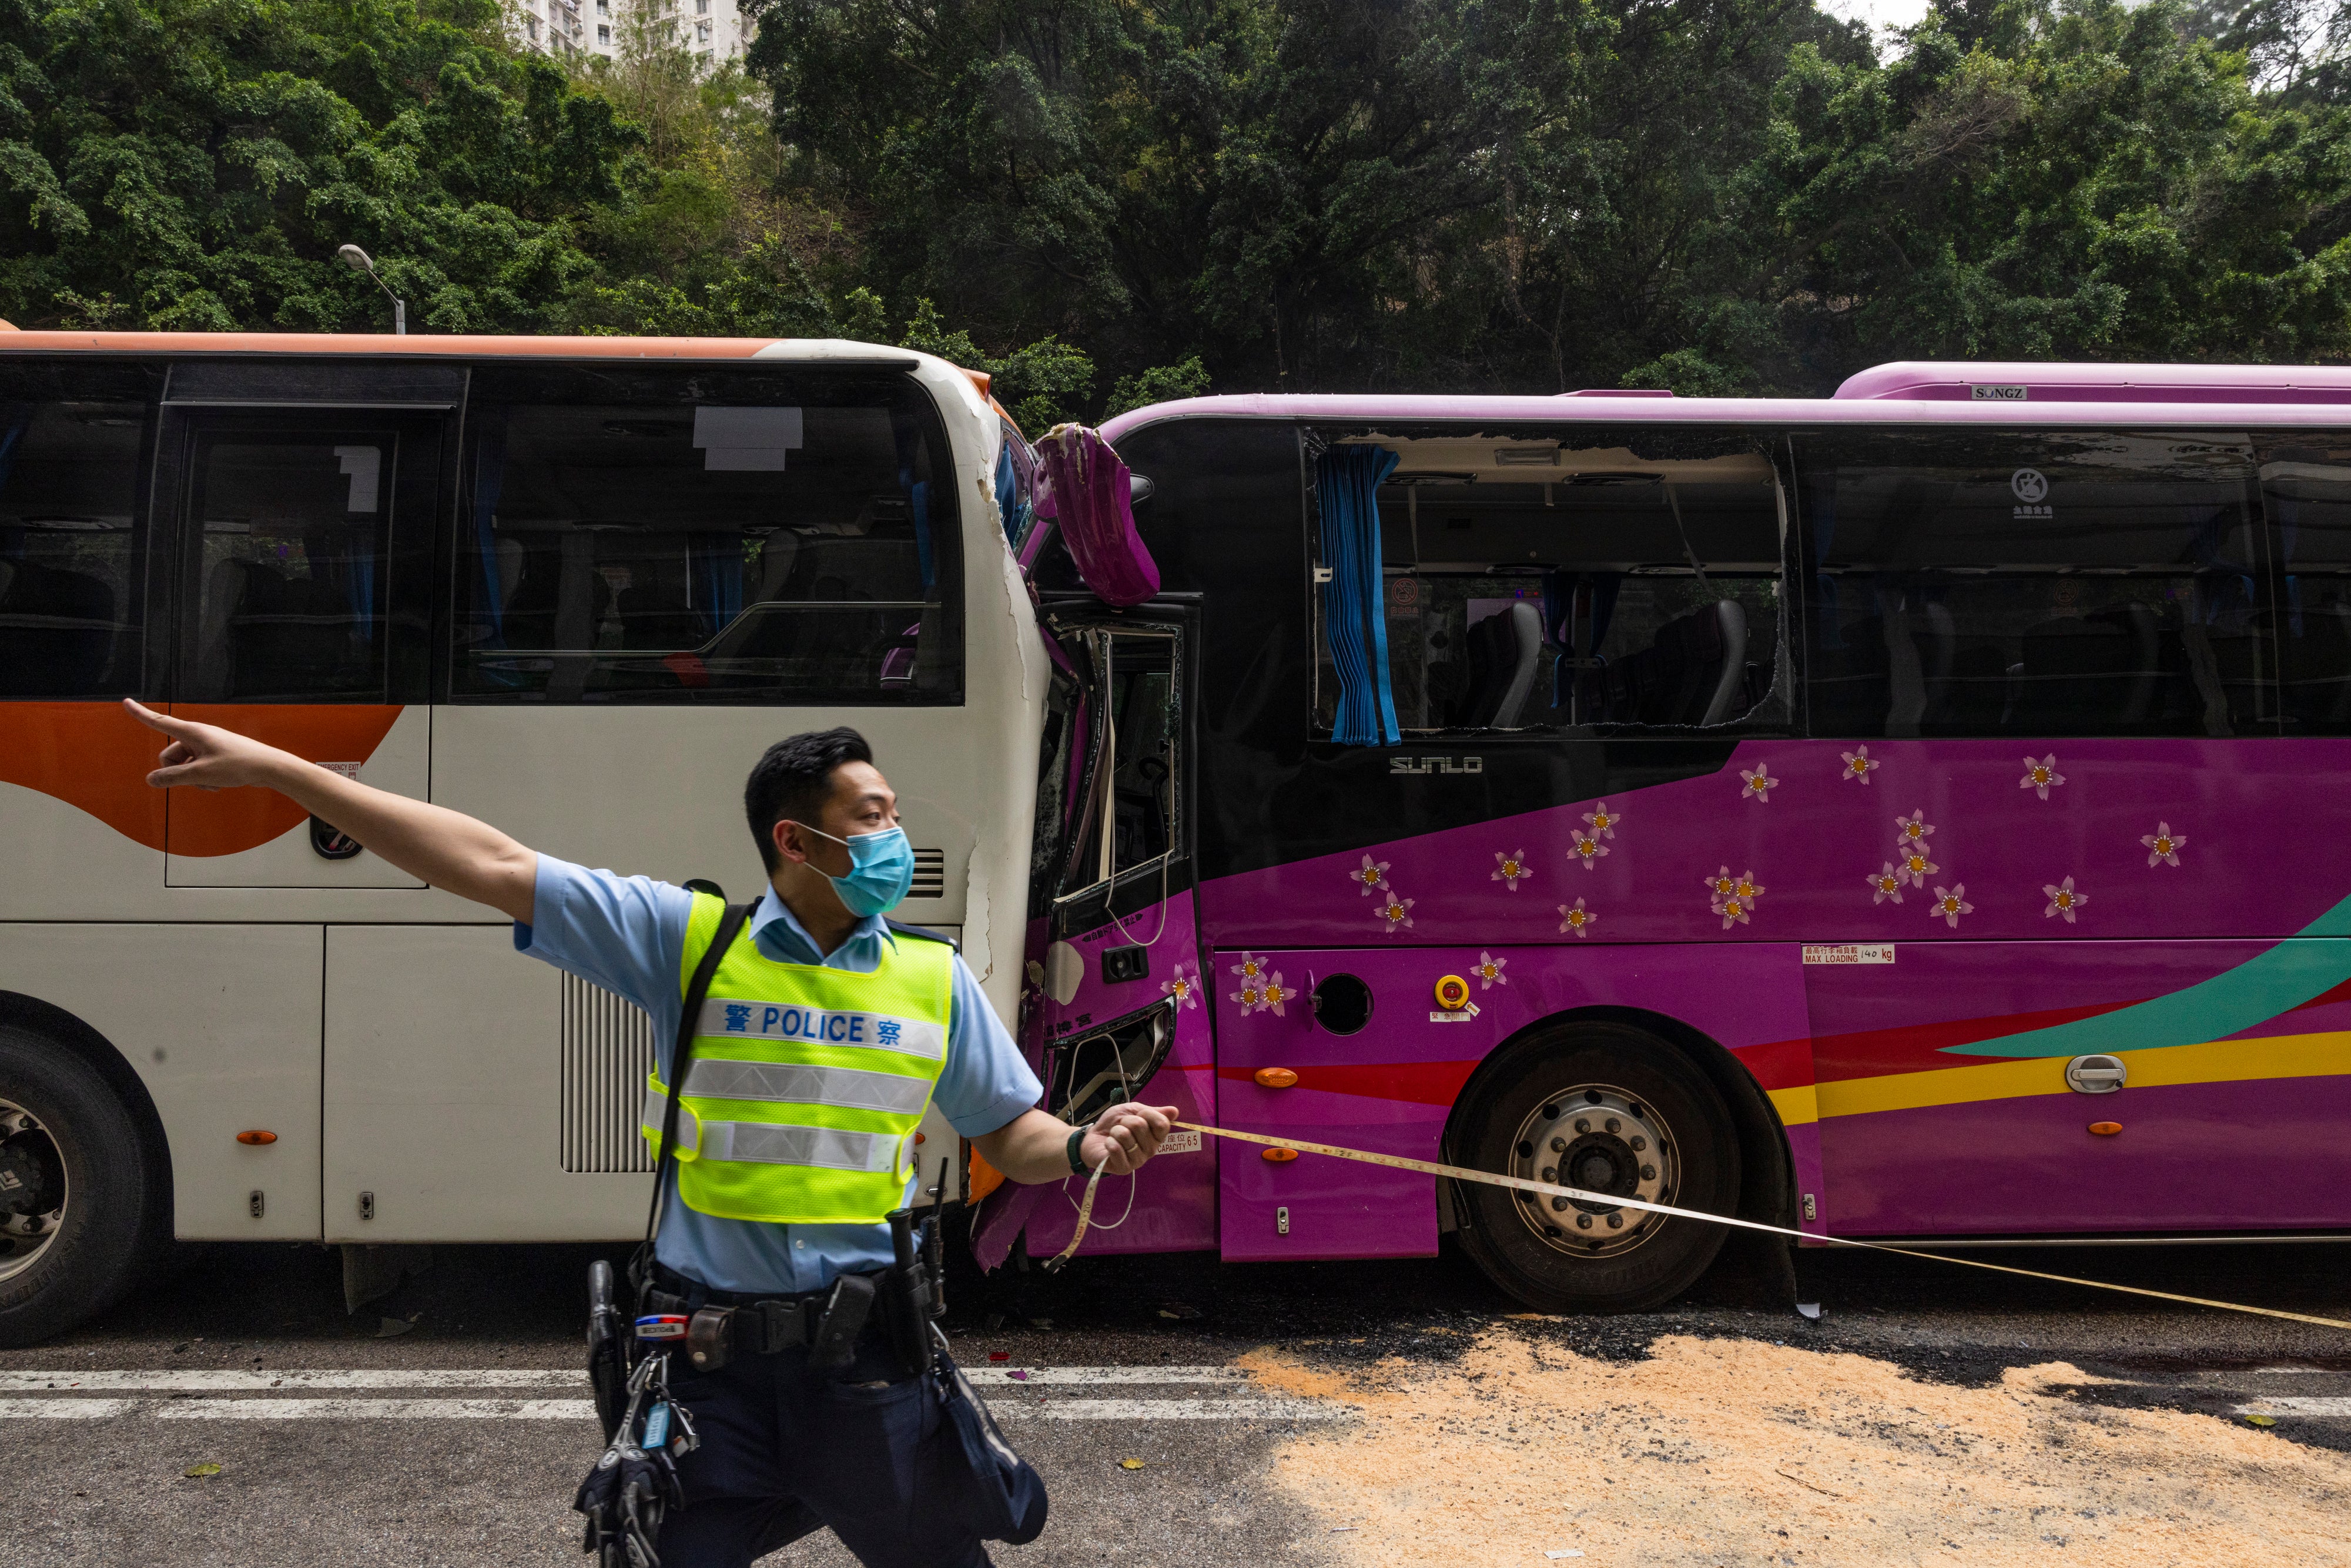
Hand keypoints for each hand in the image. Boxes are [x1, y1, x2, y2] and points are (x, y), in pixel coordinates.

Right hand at [125, 699, 293, 791]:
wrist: (268, 767)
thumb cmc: (237, 765)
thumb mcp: (201, 774)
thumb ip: (173, 777)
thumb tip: (151, 779)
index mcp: (192, 732)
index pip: (159, 722)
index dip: (140, 713)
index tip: (125, 701)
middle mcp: (198, 736)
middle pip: (170, 756)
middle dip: (177, 772)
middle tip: (199, 781)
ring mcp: (207, 746)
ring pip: (185, 766)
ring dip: (193, 779)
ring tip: (213, 784)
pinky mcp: (215, 755)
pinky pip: (198, 769)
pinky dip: (204, 779)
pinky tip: (219, 785)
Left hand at [1078, 1102, 1177, 1175]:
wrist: (1093, 1136)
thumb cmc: (1114, 1123)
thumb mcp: (1133, 1111)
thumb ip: (1153, 1112)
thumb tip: (1174, 1111)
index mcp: (1155, 1136)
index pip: (1162, 1124)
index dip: (1147, 1114)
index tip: (1138, 1113)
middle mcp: (1150, 1150)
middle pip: (1141, 1126)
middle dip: (1126, 1121)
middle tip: (1121, 1126)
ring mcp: (1138, 1161)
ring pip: (1126, 1136)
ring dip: (1115, 1131)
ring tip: (1114, 1136)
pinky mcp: (1124, 1168)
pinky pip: (1116, 1148)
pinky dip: (1109, 1142)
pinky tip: (1108, 1145)